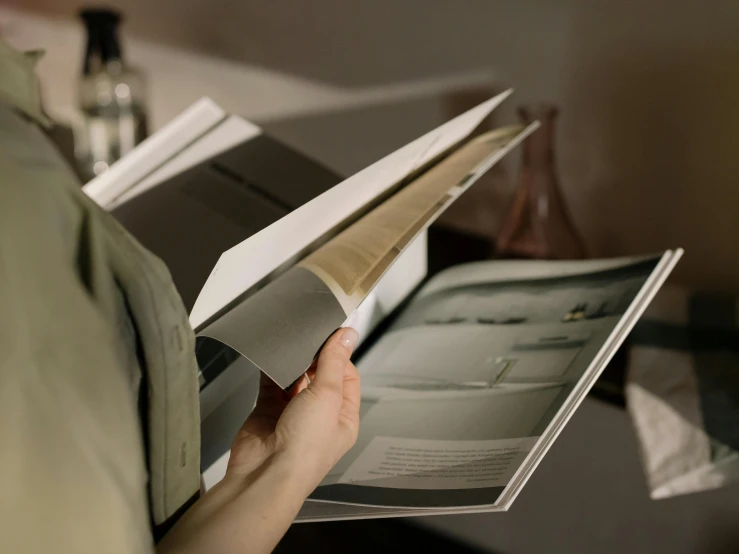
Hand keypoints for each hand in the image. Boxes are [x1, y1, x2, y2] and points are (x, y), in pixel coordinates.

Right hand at [157, 328, 360, 553]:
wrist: (265, 474)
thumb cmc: (305, 446)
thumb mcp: (327, 396)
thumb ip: (334, 361)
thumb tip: (348, 334)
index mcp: (343, 417)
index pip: (347, 376)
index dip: (339, 355)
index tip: (330, 334)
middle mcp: (320, 416)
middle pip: (320, 376)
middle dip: (314, 357)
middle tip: (307, 335)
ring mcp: (292, 415)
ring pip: (295, 379)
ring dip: (292, 363)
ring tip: (289, 344)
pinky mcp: (267, 412)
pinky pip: (270, 385)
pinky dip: (270, 370)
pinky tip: (270, 356)